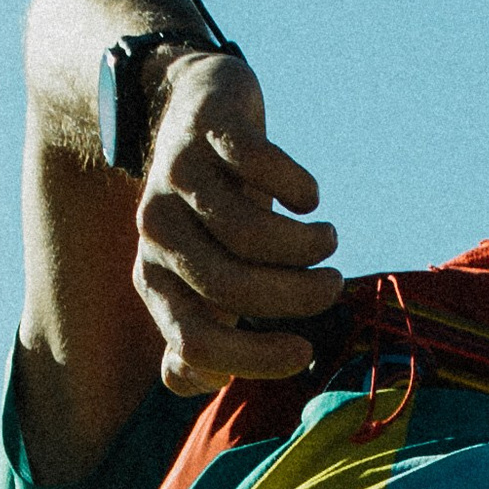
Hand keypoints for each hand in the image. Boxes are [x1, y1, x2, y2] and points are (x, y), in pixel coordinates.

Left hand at [134, 52, 342, 392]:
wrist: (186, 106)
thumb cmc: (208, 209)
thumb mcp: (199, 273)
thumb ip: (198, 329)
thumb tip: (197, 382)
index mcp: (155, 280)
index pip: (196, 343)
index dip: (255, 357)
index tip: (304, 350)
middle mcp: (157, 232)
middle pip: (228, 286)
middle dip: (295, 295)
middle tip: (332, 286)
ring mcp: (180, 176)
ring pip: (247, 231)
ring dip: (306, 245)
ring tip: (329, 240)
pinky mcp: (209, 127)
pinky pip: (257, 164)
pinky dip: (297, 187)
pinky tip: (310, 198)